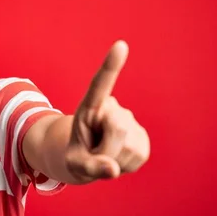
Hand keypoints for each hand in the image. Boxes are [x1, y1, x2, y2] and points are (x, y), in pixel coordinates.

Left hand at [66, 40, 149, 181]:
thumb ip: (88, 167)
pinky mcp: (143, 138)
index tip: (121, 45)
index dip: (111, 66)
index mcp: (90, 106)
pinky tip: (118, 158)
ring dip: (114, 159)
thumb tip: (112, 170)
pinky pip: (138, 155)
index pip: (100, 84)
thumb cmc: (77, 156)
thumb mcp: (73, 163)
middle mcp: (112, 109)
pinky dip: (126, 164)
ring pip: (127, 145)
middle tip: (95, 150)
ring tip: (105, 153)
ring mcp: (130, 122)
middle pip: (117, 127)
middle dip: (105, 149)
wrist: (89, 160)